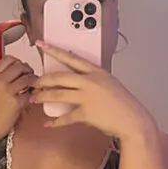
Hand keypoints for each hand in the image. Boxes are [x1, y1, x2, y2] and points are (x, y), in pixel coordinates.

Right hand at [0, 56, 35, 139]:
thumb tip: (14, 71)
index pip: (9, 59)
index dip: (18, 62)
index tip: (21, 66)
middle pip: (20, 66)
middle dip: (28, 70)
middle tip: (29, 75)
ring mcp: (8, 92)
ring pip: (28, 78)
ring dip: (33, 81)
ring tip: (32, 85)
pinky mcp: (16, 103)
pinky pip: (30, 93)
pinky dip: (32, 95)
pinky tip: (30, 97)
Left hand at [31, 41, 155, 138]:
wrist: (132, 120)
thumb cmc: (122, 103)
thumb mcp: (109, 83)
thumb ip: (92, 79)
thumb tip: (76, 79)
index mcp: (96, 71)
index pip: (71, 57)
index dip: (54, 51)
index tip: (42, 44)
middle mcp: (90, 81)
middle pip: (59, 77)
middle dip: (43, 80)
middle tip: (35, 83)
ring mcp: (87, 97)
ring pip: (58, 94)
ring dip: (43, 97)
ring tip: (34, 99)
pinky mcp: (86, 113)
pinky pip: (65, 117)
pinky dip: (55, 121)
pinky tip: (48, 123)